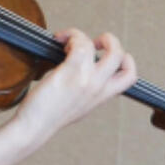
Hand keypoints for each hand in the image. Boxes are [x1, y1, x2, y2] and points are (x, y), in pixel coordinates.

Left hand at [17, 28, 137, 147]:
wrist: (34, 127)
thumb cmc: (48, 116)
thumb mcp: (77, 106)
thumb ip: (86, 91)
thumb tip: (81, 72)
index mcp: (101, 96)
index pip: (130, 76)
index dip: (126, 60)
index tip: (107, 54)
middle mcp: (98, 88)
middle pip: (121, 55)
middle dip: (110, 40)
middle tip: (93, 42)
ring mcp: (87, 79)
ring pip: (100, 45)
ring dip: (82, 36)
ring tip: (66, 44)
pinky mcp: (71, 71)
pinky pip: (80, 44)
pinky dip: (71, 36)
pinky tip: (59, 42)